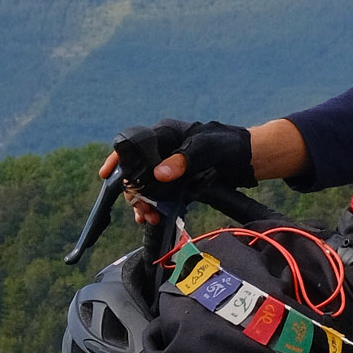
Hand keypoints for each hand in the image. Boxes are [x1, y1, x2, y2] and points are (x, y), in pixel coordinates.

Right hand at [99, 120, 255, 226]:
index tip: (106, 174)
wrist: (247, 159)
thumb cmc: (226, 145)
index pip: (133, 144)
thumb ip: (183, 159)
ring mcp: (167, 167)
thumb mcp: (206, 149)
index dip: (116, 158)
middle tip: (141, 208)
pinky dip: (152, 207)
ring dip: (142, 202)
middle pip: (135, 171)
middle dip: (134, 191)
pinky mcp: (175, 183)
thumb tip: (159, 173)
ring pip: (144, 186)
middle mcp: (161, 151)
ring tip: (148, 217)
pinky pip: (157, 196)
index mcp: (165, 135)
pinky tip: (151, 218)